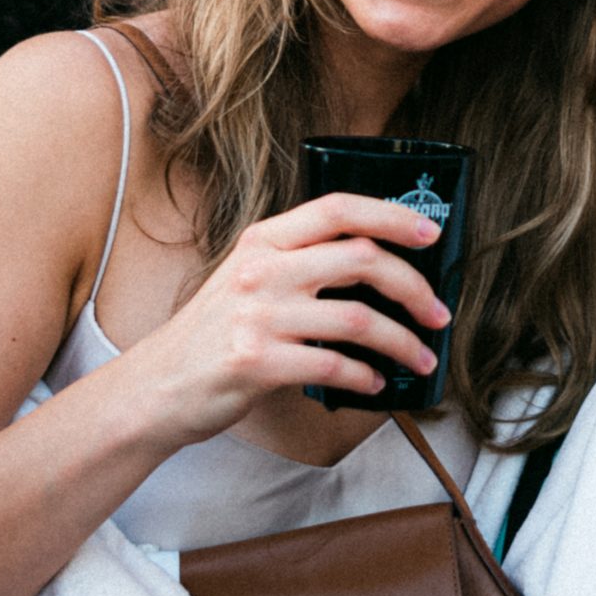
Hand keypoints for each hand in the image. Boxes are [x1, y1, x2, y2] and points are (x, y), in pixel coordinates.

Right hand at [124, 191, 449, 443]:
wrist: (157, 387)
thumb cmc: (212, 336)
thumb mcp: (247, 280)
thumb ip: (299, 264)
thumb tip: (377, 266)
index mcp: (264, 241)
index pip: (338, 209)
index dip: (392, 216)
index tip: (431, 234)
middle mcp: (262, 270)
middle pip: (363, 260)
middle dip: (415, 288)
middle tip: (438, 314)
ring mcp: (257, 315)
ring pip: (359, 318)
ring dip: (403, 342)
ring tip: (420, 359)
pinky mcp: (256, 361)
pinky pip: (334, 365)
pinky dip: (366, 376)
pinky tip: (375, 383)